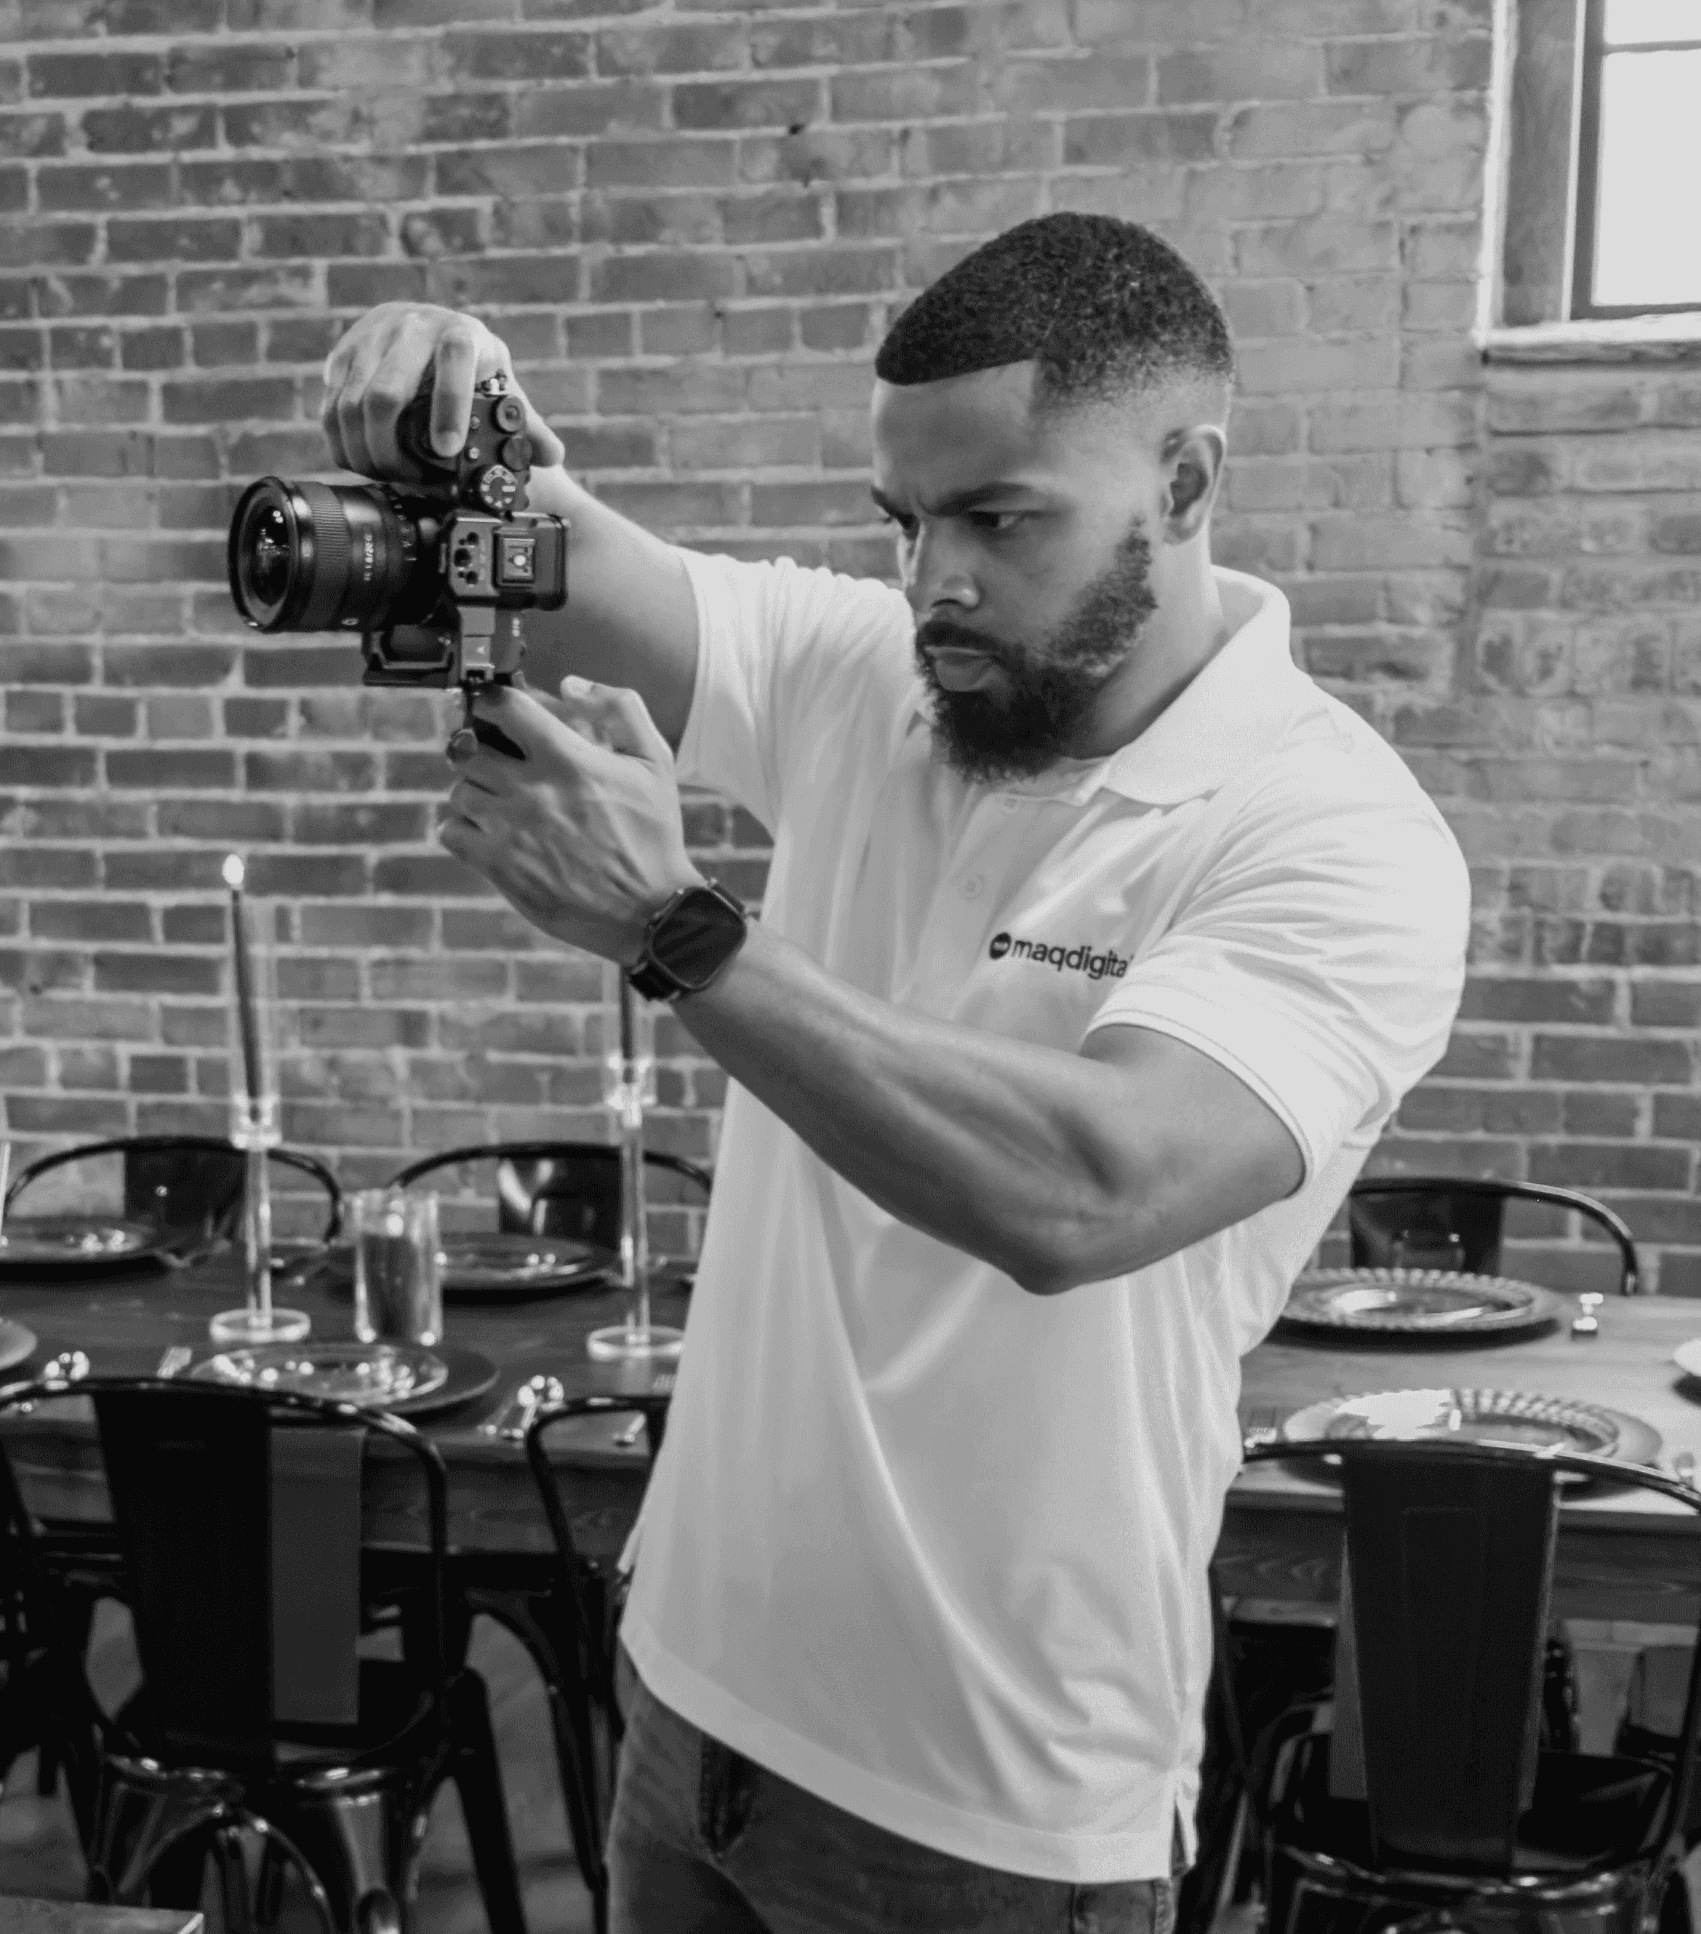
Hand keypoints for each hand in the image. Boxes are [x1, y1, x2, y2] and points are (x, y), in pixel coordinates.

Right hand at [320, 303, 565, 481]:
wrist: (422, 321)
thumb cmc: (467, 359)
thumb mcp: (497, 381)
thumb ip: (523, 420)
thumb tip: (551, 455)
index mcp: (459, 333)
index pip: (453, 362)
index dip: (448, 407)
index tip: (448, 450)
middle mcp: (410, 328)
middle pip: (384, 394)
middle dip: (391, 450)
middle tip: (407, 480)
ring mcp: (370, 338)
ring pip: (350, 405)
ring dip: (364, 452)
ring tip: (384, 476)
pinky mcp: (342, 354)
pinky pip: (330, 406)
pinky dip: (342, 443)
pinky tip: (360, 462)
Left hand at [439, 678, 702, 963]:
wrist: (651, 910)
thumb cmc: (655, 836)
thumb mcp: (656, 762)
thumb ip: (620, 709)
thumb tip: (571, 685)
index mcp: (567, 759)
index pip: (504, 707)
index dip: (494, 702)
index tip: (498, 710)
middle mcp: (532, 790)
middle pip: (468, 748)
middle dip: (479, 748)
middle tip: (496, 759)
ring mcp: (510, 830)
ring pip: (459, 790)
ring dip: (474, 790)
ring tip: (499, 800)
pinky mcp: (499, 866)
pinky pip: (451, 832)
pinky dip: (463, 828)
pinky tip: (490, 832)